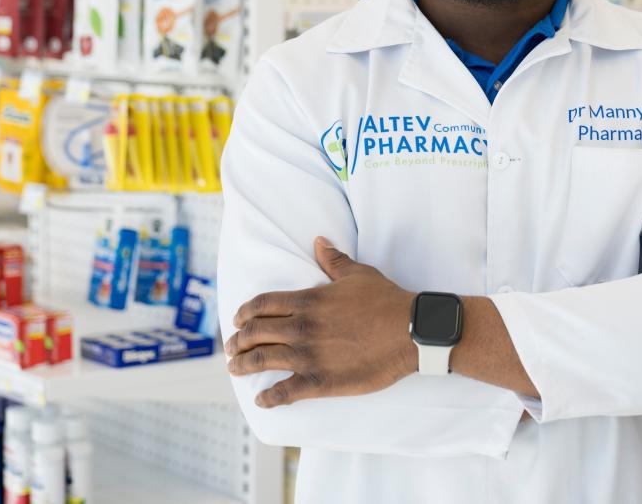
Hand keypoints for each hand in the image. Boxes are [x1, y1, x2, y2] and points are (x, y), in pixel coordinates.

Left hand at [226, 236, 416, 407]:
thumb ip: (333, 260)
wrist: (410, 331)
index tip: (238, 320)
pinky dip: (269, 397)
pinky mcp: (320, 381)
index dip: (245, 312)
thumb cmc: (386, 300)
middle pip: (255, 333)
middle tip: (231, 347)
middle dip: (238, 341)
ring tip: (236, 369)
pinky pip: (284, 392)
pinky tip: (263, 400)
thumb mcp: (358, 274)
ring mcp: (308, 356)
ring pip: (262, 361)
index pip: (262, 305)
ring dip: (244, 365)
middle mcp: (301, 328)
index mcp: (308, 301)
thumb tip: (319, 241)